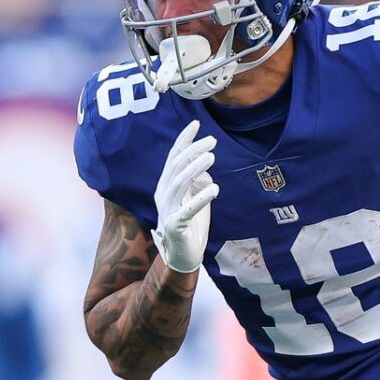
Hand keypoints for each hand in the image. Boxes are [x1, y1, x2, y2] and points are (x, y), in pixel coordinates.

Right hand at [151, 119, 216, 273]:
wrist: (184, 256)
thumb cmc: (191, 226)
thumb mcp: (197, 199)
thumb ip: (199, 183)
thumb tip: (206, 171)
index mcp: (167, 185)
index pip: (173, 157)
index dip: (184, 140)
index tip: (196, 124)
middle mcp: (164, 194)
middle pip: (176, 167)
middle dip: (194, 151)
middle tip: (212, 141)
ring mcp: (167, 209)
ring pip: (179, 183)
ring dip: (195, 168)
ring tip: (211, 157)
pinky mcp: (175, 225)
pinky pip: (187, 209)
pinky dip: (200, 198)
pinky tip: (215, 188)